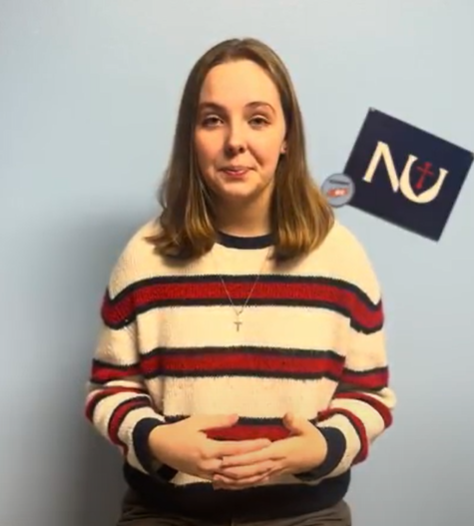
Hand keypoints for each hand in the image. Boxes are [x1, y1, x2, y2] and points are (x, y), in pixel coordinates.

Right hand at [148, 414, 270, 481]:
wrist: (160, 446)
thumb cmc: (180, 430)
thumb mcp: (198, 421)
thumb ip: (218, 421)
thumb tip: (237, 417)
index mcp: (207, 449)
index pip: (235, 449)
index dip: (252, 446)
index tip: (266, 442)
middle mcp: (209, 464)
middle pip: (237, 466)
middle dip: (255, 462)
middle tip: (272, 456)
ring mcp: (206, 473)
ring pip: (232, 478)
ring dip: (250, 475)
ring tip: (265, 469)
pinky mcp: (204, 477)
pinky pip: (225, 482)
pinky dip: (238, 481)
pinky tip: (248, 479)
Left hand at [213, 413, 326, 489]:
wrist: (319, 456)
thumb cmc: (311, 439)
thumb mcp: (307, 428)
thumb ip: (296, 422)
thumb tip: (288, 415)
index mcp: (279, 451)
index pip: (257, 456)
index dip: (242, 459)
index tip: (226, 458)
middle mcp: (274, 464)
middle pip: (250, 470)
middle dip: (232, 471)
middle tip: (214, 469)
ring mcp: (272, 471)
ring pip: (250, 479)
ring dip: (233, 481)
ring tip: (215, 479)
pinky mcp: (270, 475)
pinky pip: (253, 482)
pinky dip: (240, 485)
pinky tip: (227, 485)